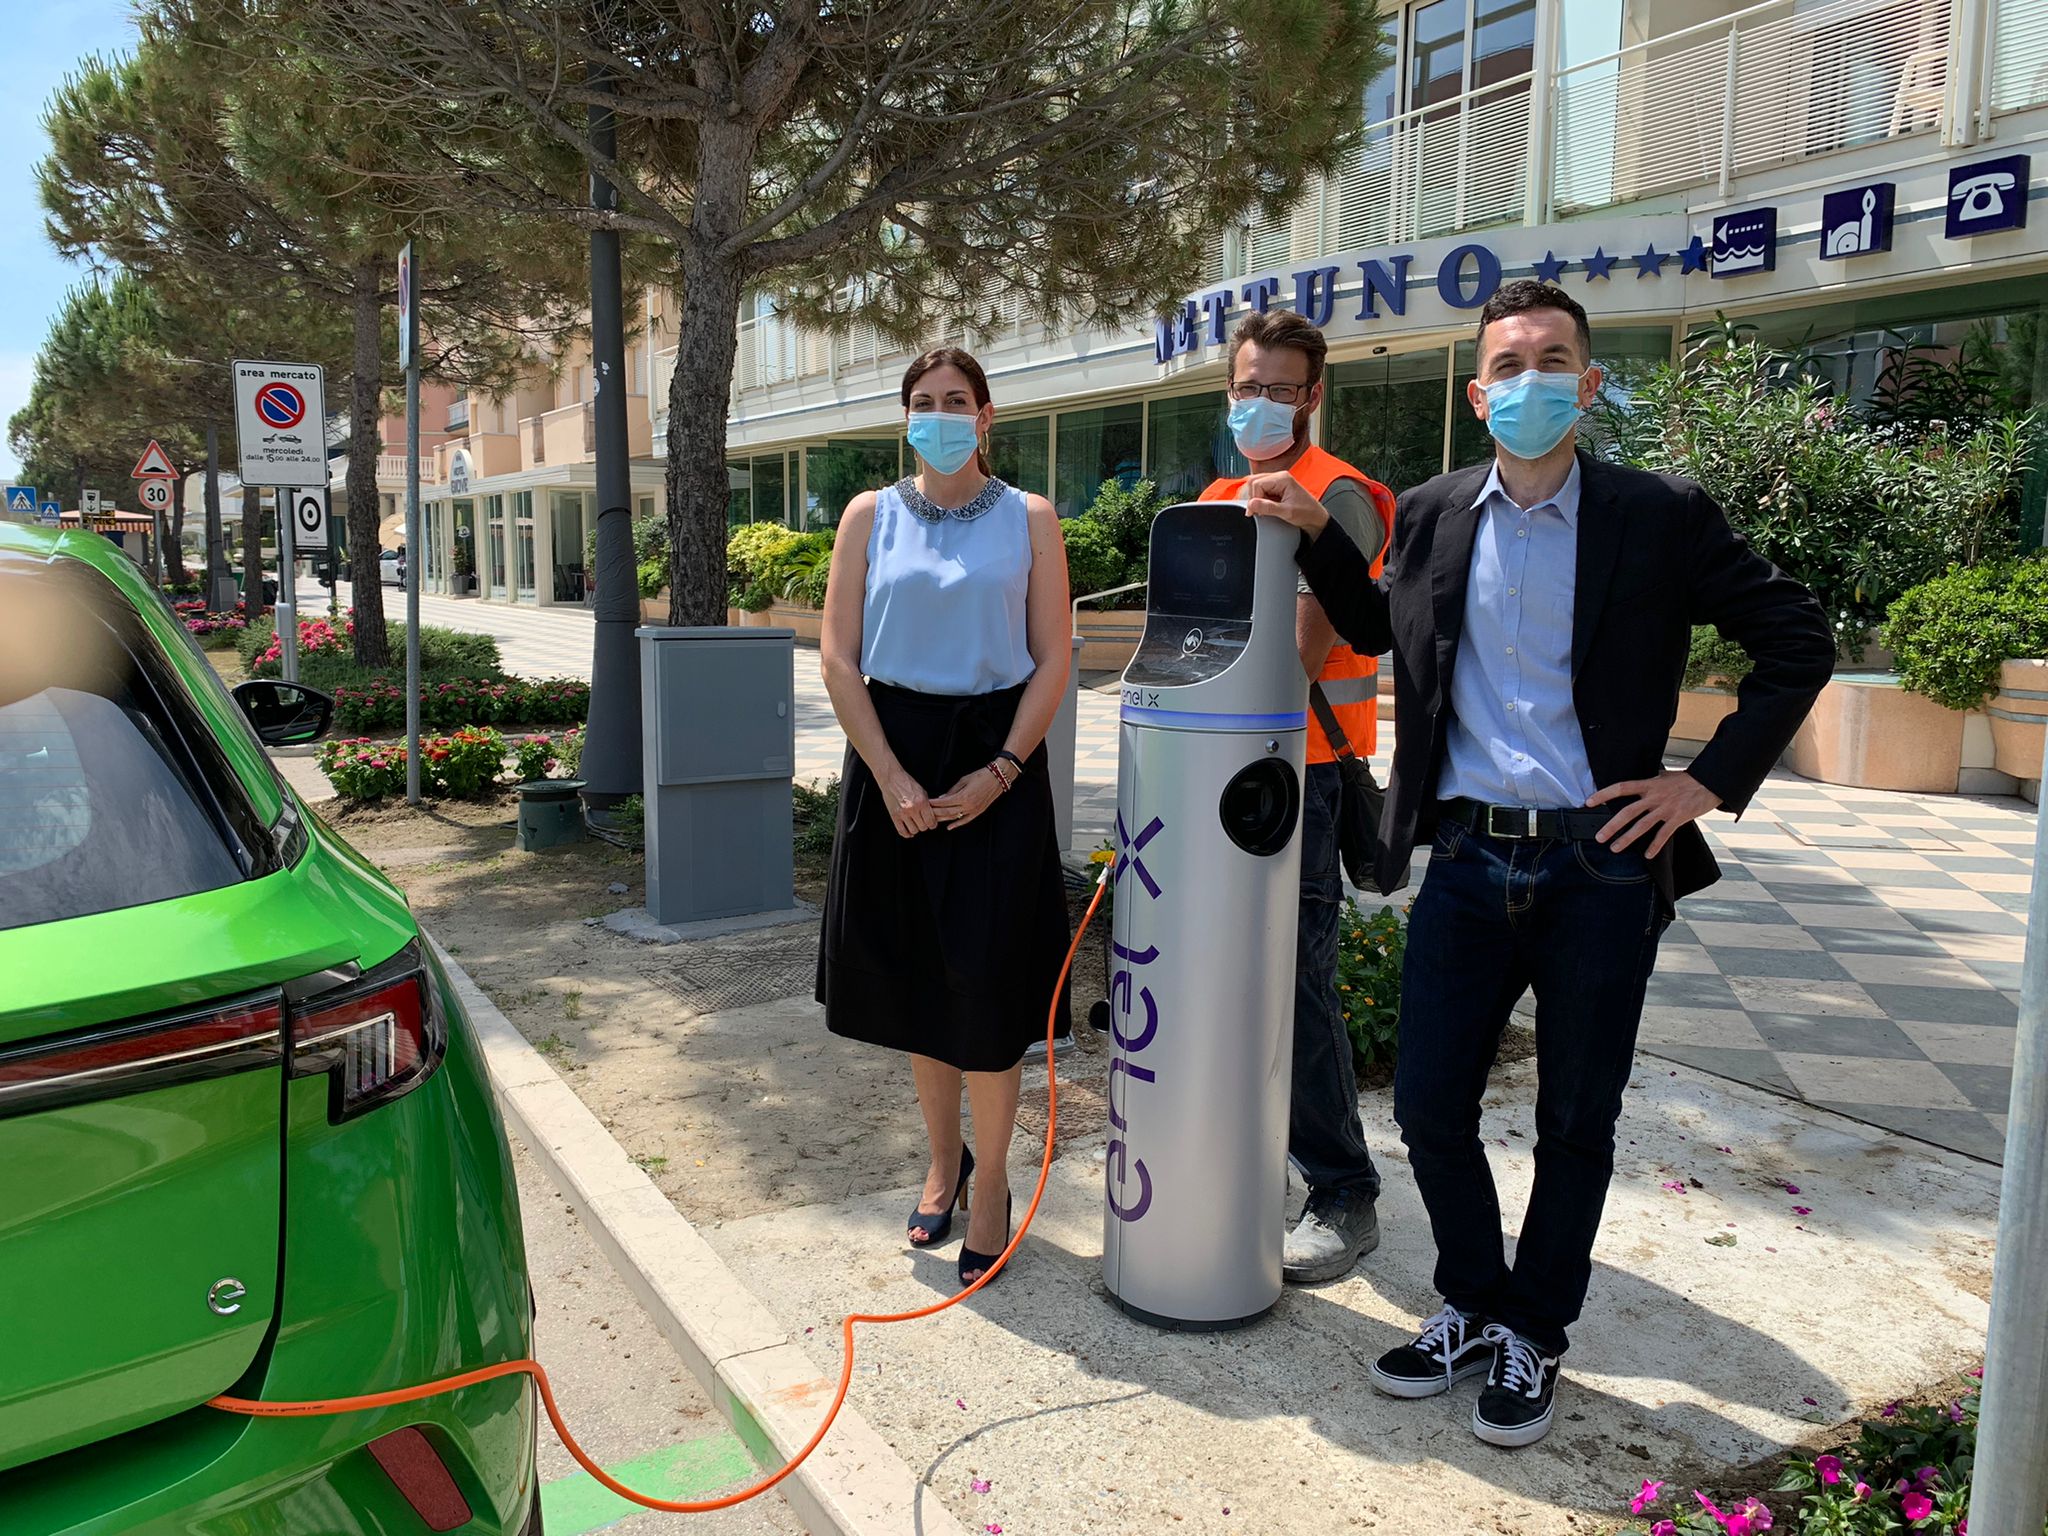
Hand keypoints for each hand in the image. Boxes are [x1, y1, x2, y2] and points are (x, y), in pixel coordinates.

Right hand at [882, 766, 938, 837]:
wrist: (892, 779)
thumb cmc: (907, 783)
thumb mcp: (922, 792)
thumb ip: (928, 805)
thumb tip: (933, 817)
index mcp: (922, 802)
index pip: (931, 821)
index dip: (933, 824)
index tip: (932, 824)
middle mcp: (913, 809)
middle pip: (923, 827)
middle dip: (925, 826)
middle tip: (923, 823)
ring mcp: (903, 813)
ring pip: (913, 830)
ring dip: (916, 829)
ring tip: (915, 825)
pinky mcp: (894, 816)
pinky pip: (901, 831)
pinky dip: (906, 834)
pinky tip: (908, 832)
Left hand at [930, 765, 1005, 831]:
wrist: (997, 778)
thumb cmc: (980, 776)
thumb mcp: (963, 780)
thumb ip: (952, 790)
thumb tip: (941, 798)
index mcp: (963, 796)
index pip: (944, 802)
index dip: (934, 803)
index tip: (927, 803)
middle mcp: (968, 805)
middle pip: (947, 812)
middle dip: (936, 812)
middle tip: (926, 813)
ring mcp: (973, 810)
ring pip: (955, 817)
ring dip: (943, 819)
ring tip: (934, 820)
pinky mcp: (978, 812)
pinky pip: (965, 821)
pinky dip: (957, 824)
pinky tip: (949, 827)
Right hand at [1243, 472, 1330, 535]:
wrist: (1315, 518)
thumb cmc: (1307, 512)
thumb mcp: (1287, 512)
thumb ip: (1268, 508)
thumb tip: (1251, 504)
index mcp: (1282, 478)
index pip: (1257, 483)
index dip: (1253, 498)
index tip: (1254, 512)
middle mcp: (1279, 477)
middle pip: (1254, 481)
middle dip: (1252, 497)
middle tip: (1257, 510)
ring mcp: (1277, 482)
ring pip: (1255, 485)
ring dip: (1255, 498)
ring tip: (1263, 509)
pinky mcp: (1276, 488)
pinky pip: (1261, 490)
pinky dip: (1259, 499)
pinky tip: (1266, 507)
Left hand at [1588, 770, 1721, 855]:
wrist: (1710, 782)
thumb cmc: (1686, 780)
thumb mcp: (1663, 777)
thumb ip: (1648, 784)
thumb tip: (1634, 788)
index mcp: (1649, 784)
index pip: (1621, 788)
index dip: (1604, 794)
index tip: (1589, 802)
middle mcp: (1655, 796)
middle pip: (1628, 812)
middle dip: (1612, 826)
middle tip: (1599, 836)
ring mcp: (1666, 808)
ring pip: (1642, 826)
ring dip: (1627, 839)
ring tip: (1615, 848)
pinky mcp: (1678, 818)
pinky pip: (1663, 835)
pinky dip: (1655, 846)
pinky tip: (1648, 855)